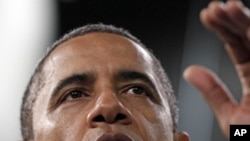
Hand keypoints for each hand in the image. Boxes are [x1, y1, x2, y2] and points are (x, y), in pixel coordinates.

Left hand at [184, 0, 249, 137]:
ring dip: (243, 20)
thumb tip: (189, 71)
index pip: (236, 45)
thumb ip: (213, 93)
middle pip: (248, 36)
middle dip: (231, 19)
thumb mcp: (231, 117)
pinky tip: (244, 19)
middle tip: (214, 8)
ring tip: (225, 7)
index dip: (222, 29)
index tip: (206, 17)